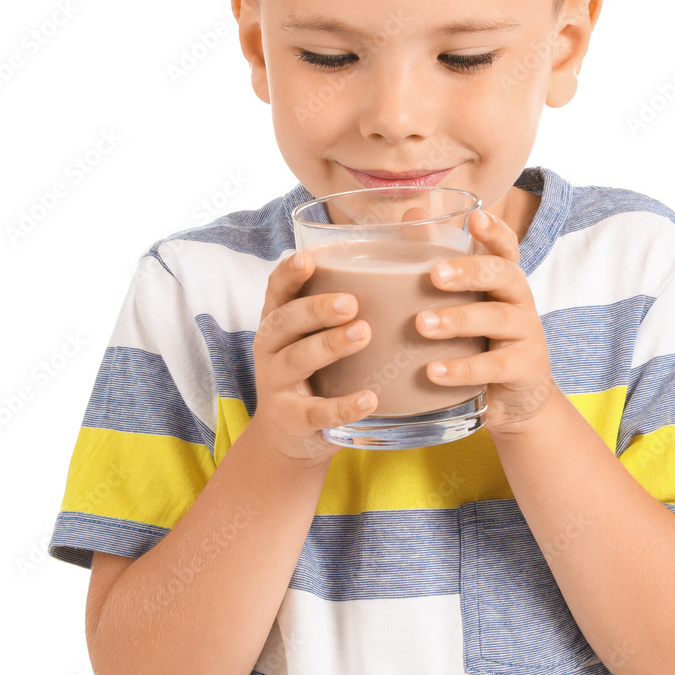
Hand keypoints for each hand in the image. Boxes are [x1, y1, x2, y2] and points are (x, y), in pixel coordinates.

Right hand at [249, 249, 375, 463]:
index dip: (289, 273)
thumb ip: (343, 298)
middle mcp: (270, 347)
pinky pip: (317, 411)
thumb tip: (404, 240)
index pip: (276, 289)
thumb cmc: (315, 367)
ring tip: (363, 333)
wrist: (290, 434)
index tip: (308, 258)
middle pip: (287, 321)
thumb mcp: (315, 333)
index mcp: (278, 320)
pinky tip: (370, 399)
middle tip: (352, 302)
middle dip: (318, 309)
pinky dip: (344, 405)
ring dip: (330, 345)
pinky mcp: (293, 419)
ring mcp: (277, 384)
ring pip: (299, 359)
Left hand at [415, 210, 562, 436]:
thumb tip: (411, 213)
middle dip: (470, 271)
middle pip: (504, 275)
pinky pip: (493, 365)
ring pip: (497, 318)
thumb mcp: (465, 304)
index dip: (495, 232)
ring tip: (421, 324)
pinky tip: (432, 371)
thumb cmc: (482, 340)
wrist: (515, 399)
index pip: (506, 248)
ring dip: (458, 320)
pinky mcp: (525, 368)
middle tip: (434, 274)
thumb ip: (440, 260)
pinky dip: (462, 368)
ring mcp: (527, 333)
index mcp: (503, 279)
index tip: (476, 219)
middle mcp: (520, 300)